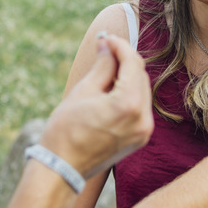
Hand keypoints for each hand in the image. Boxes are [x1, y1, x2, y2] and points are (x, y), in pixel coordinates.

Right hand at [41, 33, 152, 179]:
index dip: (120, 46)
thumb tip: (108, 45)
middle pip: (141, 76)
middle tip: (106, 49)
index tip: (107, 38)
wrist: (63, 169)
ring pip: (142, 90)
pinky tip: (112, 89)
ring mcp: (144, 130)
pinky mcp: (140, 138)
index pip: (132, 63)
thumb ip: (102, 66)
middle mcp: (143, 118)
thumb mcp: (83, 92)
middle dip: (125, 60)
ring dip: (128, 76)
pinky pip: (140, 107)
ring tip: (105, 70)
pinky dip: (130, 94)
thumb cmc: (66, 130)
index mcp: (128, 104)